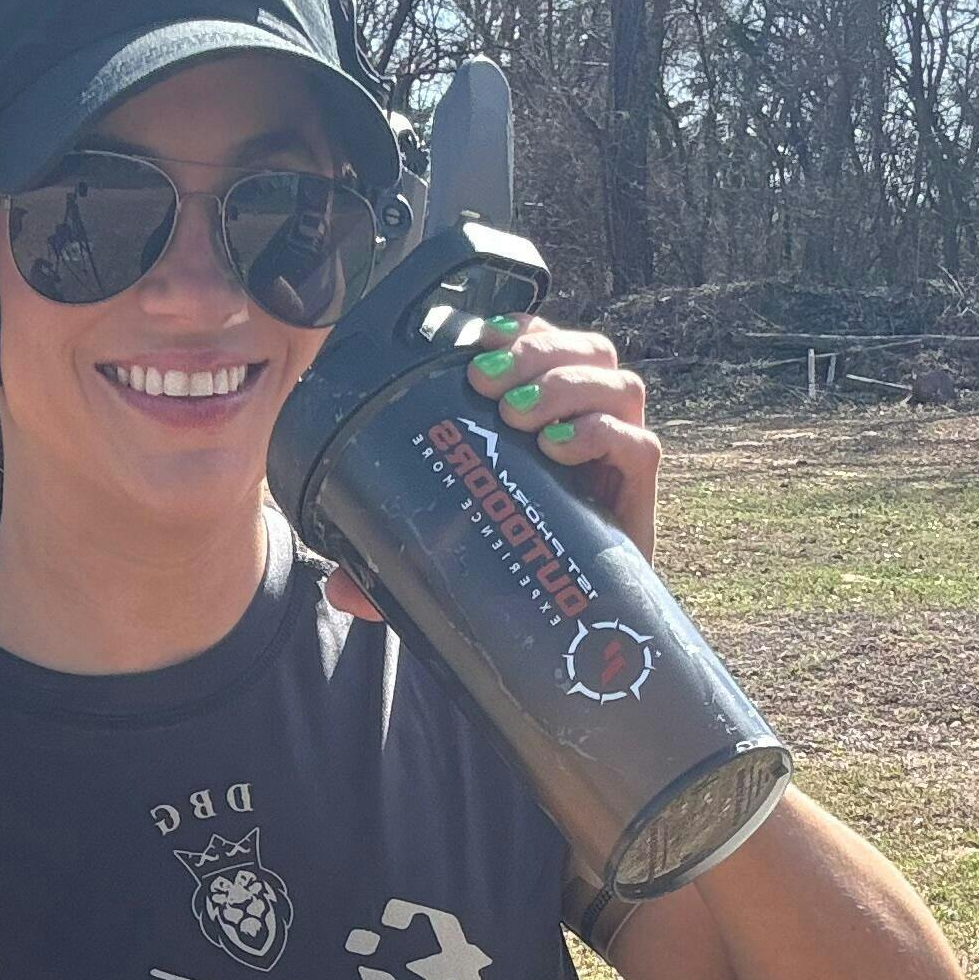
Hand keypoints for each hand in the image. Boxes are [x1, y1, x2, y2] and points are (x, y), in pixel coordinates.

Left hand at [322, 314, 659, 625]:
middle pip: (587, 351)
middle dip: (536, 351)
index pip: (547, 346)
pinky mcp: (639, 501)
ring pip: (619, 384)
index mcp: (548, 422)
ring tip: (518, 415)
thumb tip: (339, 587)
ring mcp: (618, 463)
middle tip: (485, 381)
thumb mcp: (445, 562)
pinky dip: (601, 435)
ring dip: (566, 385)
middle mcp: (590, 431)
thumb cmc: (512, 583)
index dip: (519, 329)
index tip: (476, 341)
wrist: (571, 650)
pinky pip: (639, 445)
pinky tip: (558, 450)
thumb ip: (393, 568)